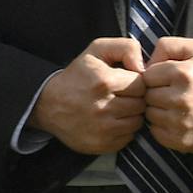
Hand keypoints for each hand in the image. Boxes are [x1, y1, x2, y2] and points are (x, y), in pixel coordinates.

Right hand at [33, 37, 146, 154]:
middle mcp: (103, 108)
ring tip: (115, 107)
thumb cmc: (77, 75)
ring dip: (130, 115)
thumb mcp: (97, 50)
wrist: (48, 104)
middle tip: (119, 95)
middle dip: (133, 98)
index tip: (123, 82)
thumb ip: (126, 47)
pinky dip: (123, 129)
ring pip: (137, 122)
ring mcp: (102, 130)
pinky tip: (110, 121)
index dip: (134, 82)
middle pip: (140, 104)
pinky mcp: (101, 145)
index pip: (141, 85)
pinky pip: (128, 137)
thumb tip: (144, 67)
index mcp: (104, 82)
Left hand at [142, 36, 192, 153]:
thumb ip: (168, 46)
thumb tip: (146, 62)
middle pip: (147, 95)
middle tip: (172, 93)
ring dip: (158, 110)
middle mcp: (181, 99)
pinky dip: (162, 126)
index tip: (167, 80)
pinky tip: (176, 120)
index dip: (156, 77)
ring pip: (149, 113)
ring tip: (175, 106)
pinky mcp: (180, 140)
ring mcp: (180, 122)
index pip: (148, 75)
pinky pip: (155, 131)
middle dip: (156, 93)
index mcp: (184, 74)